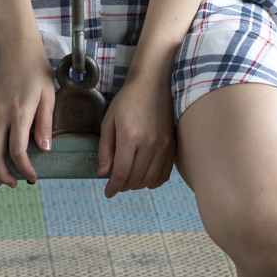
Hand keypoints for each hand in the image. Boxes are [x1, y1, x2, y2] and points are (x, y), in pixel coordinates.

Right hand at [0, 38, 54, 185]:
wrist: (15, 48)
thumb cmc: (35, 69)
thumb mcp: (49, 95)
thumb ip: (45, 123)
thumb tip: (44, 149)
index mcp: (19, 112)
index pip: (17, 151)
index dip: (24, 168)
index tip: (32, 176)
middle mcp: (0, 114)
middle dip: (3, 175)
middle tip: (15, 184)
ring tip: (3, 176)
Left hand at [99, 62, 176, 196]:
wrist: (153, 83)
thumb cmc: (128, 100)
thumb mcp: (109, 121)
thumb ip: (105, 149)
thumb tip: (103, 173)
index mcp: (130, 136)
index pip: (122, 172)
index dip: (113, 187)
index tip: (108, 193)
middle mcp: (150, 143)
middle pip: (136, 178)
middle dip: (123, 186)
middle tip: (116, 183)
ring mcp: (164, 145)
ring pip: (150, 179)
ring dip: (137, 185)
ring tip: (129, 180)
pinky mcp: (173, 145)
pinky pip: (164, 174)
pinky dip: (153, 181)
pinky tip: (144, 177)